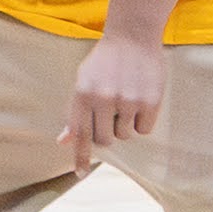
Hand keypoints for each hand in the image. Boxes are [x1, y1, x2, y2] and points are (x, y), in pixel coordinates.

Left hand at [66, 35, 166, 166]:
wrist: (132, 37)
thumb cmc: (104, 62)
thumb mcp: (82, 81)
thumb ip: (74, 113)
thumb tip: (63, 141)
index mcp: (82, 93)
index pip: (79, 133)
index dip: (80, 155)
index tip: (79, 174)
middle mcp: (103, 99)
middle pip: (104, 139)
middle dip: (107, 132)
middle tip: (111, 113)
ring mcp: (127, 101)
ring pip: (125, 135)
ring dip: (125, 124)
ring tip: (125, 99)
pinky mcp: (149, 103)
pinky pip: (144, 130)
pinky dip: (142, 121)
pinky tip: (140, 100)